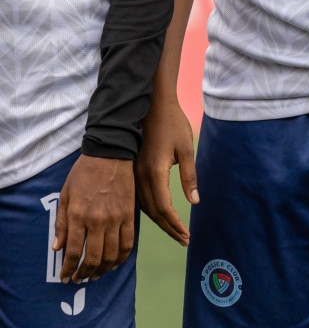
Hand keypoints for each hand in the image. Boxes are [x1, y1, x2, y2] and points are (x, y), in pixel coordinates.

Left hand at [54, 155, 134, 282]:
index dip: (68, 269)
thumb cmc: (84, 172)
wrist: (110, 152)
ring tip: (96, 274)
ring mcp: (116, 218)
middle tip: (80, 278)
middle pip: (93, 259)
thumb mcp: (66, 194)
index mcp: (79, 215)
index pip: (73, 252)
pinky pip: (128, 243)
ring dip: (102, 270)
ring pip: (111, 255)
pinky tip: (114, 262)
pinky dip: (121, 258)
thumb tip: (57, 247)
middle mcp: (97, 220)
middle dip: (84, 274)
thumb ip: (62, 223)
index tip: (66, 277)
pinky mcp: (129, 215)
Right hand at [134, 97, 197, 244]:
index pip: (164, 208)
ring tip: (174, 232)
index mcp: (154, 172)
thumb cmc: (173, 123)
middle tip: (184, 240)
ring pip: (144, 207)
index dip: (175, 224)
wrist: (152, 104)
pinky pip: (139, 197)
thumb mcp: (186, 148)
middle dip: (169, 228)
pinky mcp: (133, 169)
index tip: (187, 235)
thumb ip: (189, 176)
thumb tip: (195, 202)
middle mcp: (141, 176)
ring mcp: (134, 173)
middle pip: (153, 212)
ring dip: (159, 221)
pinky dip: (150, 211)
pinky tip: (158, 215)